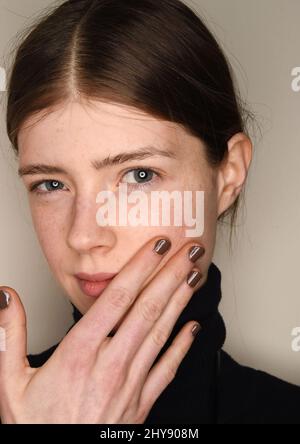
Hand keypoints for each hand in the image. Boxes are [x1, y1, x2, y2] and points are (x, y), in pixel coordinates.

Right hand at [0, 237, 203, 423]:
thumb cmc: (35, 427)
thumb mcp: (11, 381)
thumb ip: (9, 334)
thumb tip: (6, 297)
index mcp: (79, 353)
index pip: (117, 298)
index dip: (140, 267)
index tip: (158, 245)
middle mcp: (109, 364)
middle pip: (146, 309)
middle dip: (170, 274)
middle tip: (190, 250)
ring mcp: (129, 385)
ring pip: (160, 333)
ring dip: (180, 300)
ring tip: (194, 275)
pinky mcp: (141, 404)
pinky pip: (167, 369)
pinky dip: (182, 346)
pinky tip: (193, 327)